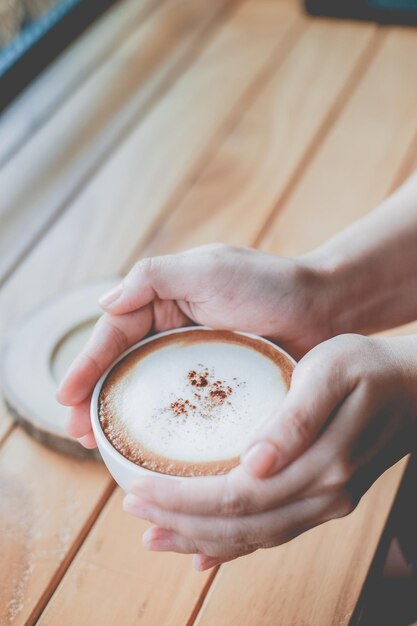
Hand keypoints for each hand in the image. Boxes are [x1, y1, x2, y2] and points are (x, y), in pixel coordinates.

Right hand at [57, 244, 330, 446]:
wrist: (326, 310)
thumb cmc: (270, 284)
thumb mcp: (208, 268)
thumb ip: (153, 277)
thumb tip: (102, 302)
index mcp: (165, 302)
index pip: (115, 334)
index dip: (87, 364)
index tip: (64, 397)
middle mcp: (175, 333)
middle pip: (123, 368)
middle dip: (95, 399)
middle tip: (77, 433)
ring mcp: (197, 364)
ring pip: (149, 393)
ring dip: (121, 419)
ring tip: (98, 449)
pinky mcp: (221, 389)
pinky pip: (186, 411)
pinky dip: (163, 429)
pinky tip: (149, 451)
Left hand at [122, 334, 416, 569]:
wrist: (412, 387)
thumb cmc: (368, 368)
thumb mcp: (331, 373)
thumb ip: (296, 420)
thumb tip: (254, 463)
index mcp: (321, 464)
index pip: (237, 495)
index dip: (184, 498)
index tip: (139, 488)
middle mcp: (324, 495)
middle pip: (239, 523)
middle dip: (180, 520)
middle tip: (133, 509)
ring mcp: (327, 504)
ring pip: (253, 536)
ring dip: (200, 537)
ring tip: (155, 534)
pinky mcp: (325, 501)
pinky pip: (273, 533)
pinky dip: (233, 545)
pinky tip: (204, 550)